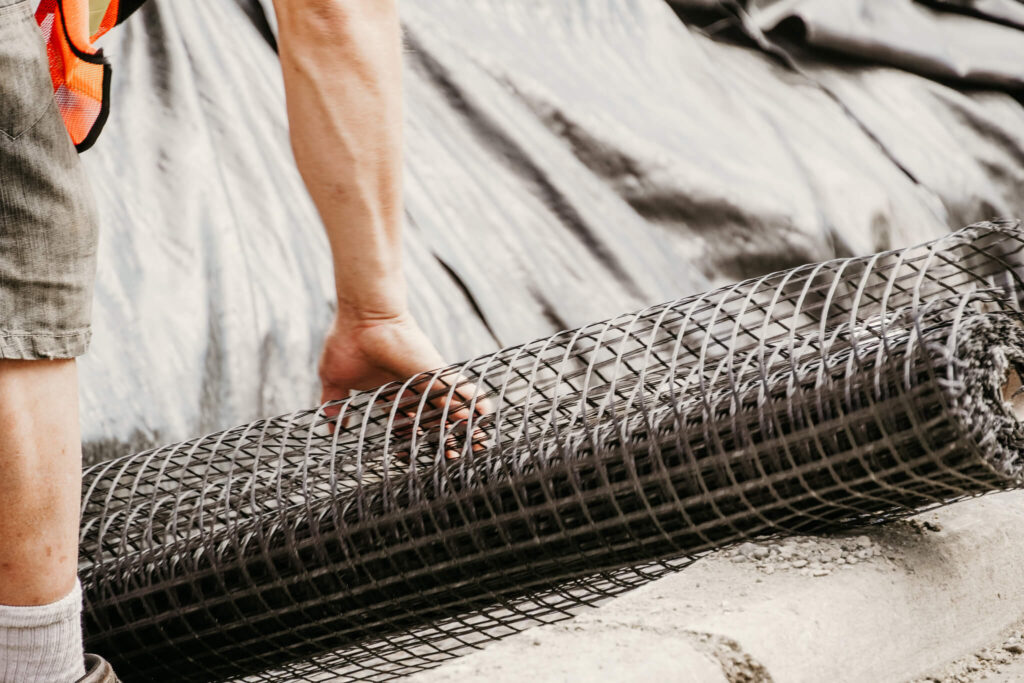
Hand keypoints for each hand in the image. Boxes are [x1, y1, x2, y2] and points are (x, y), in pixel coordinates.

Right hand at [318, 312, 490, 457]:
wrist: (362, 317)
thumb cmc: (347, 340)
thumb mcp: (334, 380)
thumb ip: (334, 405)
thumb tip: (330, 427)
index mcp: (390, 390)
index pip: (405, 422)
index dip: (410, 439)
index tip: (413, 456)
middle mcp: (411, 386)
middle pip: (431, 419)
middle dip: (443, 438)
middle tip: (456, 457)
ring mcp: (425, 378)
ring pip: (449, 407)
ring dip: (465, 425)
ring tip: (480, 442)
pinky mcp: (435, 370)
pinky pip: (457, 388)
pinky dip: (471, 399)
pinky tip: (485, 411)